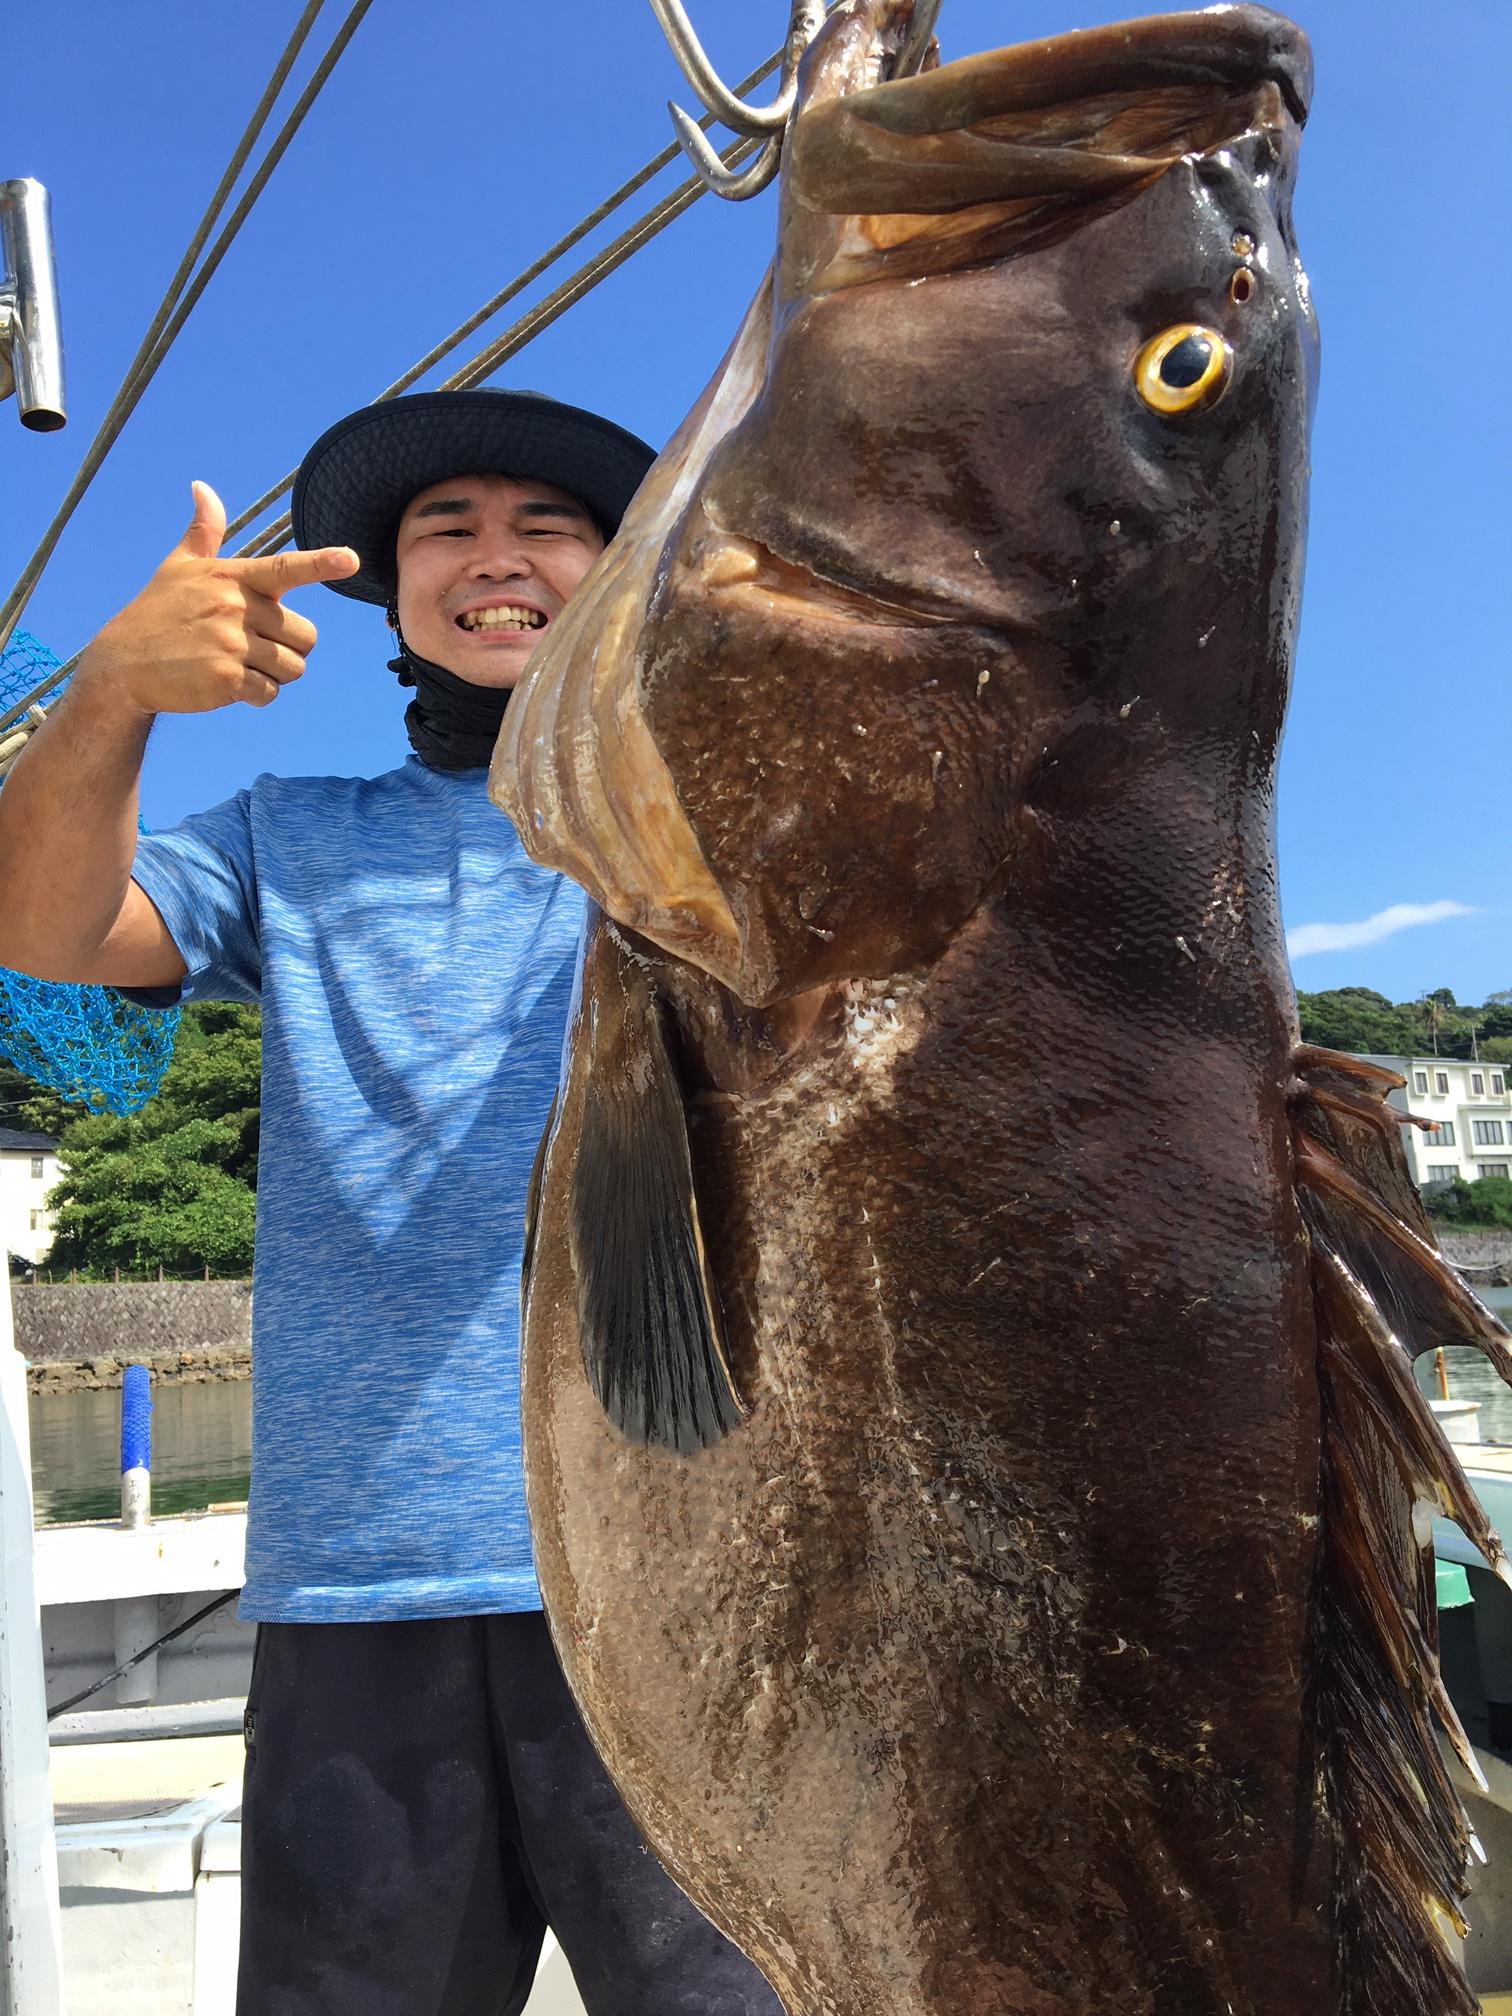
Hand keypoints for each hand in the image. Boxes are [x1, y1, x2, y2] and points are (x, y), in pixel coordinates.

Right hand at [74, 482, 359, 716]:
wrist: (122, 665)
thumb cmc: (158, 612)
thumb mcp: (179, 567)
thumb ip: (204, 531)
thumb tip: (202, 487)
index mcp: (231, 577)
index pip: (284, 568)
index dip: (321, 563)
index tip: (351, 559)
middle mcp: (235, 606)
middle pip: (306, 636)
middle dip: (288, 649)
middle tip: (249, 648)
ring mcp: (231, 643)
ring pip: (293, 668)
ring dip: (273, 675)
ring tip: (235, 665)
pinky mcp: (227, 679)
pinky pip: (270, 693)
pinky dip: (256, 696)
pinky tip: (227, 686)